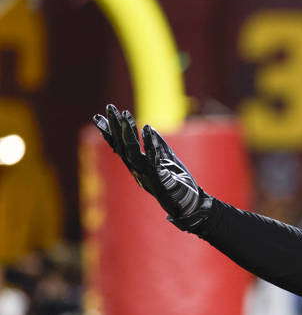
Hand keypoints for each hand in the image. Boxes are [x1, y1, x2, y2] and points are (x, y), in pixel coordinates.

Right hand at [92, 104, 212, 231]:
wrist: (190, 206)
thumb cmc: (178, 185)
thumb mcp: (167, 161)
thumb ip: (157, 146)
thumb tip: (148, 128)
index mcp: (138, 167)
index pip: (119, 147)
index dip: (109, 132)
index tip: (98, 117)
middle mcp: (138, 171)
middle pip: (122, 146)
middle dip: (116, 126)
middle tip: (110, 107)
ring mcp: (148, 176)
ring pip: (132, 152)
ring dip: (128, 133)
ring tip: (125, 114)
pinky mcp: (160, 180)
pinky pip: (153, 160)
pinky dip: (150, 144)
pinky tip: (147, 129)